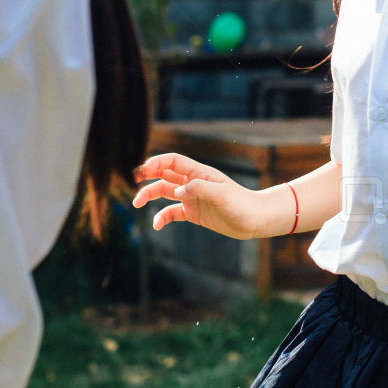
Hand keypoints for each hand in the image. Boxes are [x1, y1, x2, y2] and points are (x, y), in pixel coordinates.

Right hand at [132, 153, 261, 238]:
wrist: (254, 220)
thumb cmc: (241, 204)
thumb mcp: (222, 194)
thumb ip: (199, 189)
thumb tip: (178, 191)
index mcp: (199, 173)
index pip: (173, 162)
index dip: (156, 162)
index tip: (142, 170)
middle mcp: (193, 183)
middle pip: (164, 174)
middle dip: (147, 175)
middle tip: (133, 180)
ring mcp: (192, 198)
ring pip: (164, 192)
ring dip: (150, 195)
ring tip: (137, 203)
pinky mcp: (193, 213)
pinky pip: (172, 213)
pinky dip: (162, 217)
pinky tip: (156, 225)